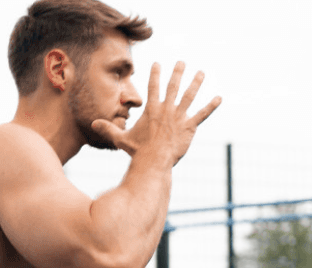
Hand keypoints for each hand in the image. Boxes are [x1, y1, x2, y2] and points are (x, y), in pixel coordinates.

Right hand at [92, 61, 220, 163]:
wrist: (153, 160)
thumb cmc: (137, 151)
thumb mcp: (120, 139)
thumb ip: (108, 129)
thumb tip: (93, 125)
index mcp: (151, 110)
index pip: (153, 87)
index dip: (155, 74)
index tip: (157, 63)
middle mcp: (166, 110)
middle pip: (173, 87)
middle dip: (177, 73)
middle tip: (182, 62)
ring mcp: (179, 117)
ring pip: (189, 96)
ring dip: (196, 83)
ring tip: (201, 73)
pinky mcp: (189, 127)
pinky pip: (202, 115)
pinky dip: (211, 106)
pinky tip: (219, 98)